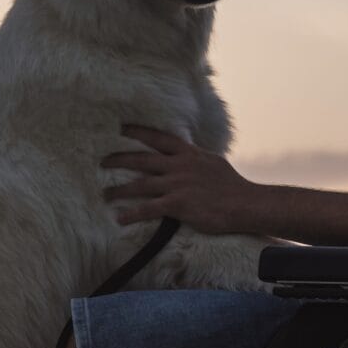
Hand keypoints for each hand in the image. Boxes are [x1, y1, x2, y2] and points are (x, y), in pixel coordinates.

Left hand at [103, 124, 258, 232]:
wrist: (245, 204)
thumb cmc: (233, 187)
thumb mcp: (214, 163)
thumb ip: (196, 159)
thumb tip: (189, 156)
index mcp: (189, 154)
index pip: (160, 138)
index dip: (139, 132)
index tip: (121, 128)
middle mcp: (180, 166)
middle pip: (142, 159)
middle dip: (120, 159)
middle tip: (102, 161)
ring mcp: (177, 185)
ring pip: (140, 185)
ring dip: (119, 190)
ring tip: (105, 194)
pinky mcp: (177, 205)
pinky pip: (148, 209)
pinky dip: (132, 213)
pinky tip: (120, 218)